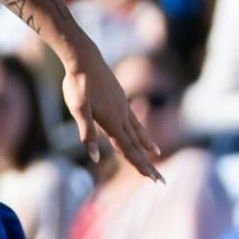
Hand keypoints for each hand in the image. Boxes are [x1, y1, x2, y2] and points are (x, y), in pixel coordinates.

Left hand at [62, 48, 164, 178]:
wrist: (85, 58)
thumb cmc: (78, 84)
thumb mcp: (78, 109)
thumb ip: (87, 133)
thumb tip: (95, 157)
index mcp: (112, 122)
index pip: (128, 150)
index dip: (140, 166)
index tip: (153, 179)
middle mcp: (122, 117)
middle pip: (137, 146)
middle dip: (148, 164)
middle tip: (160, 180)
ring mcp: (123, 108)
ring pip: (138, 133)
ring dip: (147, 147)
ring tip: (156, 156)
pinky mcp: (121, 100)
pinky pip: (135, 121)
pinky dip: (142, 131)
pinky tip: (143, 134)